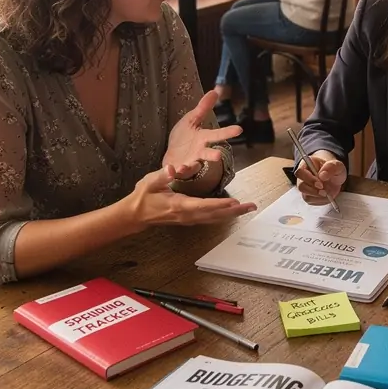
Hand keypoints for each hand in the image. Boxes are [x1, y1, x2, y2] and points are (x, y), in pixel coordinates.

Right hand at [126, 165, 255, 229]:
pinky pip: (210, 219)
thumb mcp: (150, 182)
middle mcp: (187, 215)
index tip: (234, 202)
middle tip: (251, 206)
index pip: (203, 205)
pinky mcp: (189, 219)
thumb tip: (172, 168)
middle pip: (215, 215)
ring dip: (232, 214)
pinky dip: (223, 216)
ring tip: (248, 209)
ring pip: (214, 218)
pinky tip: (232, 212)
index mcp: (179, 205)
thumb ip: (163, 175)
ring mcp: (189, 219)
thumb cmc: (143, 196)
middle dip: (234, 211)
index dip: (219, 204)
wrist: (135, 215)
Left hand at [164, 90, 241, 175]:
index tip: (239, 129)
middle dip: (213, 155)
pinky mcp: (178, 170)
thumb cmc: (185, 137)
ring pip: (192, 166)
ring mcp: (189, 162)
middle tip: (218, 156)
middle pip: (208, 154)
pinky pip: (176, 172)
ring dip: (190, 167)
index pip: (217, 134)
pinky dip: (173, 172)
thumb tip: (215, 90)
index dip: (228, 132)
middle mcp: (199, 152)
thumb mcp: (192, 119)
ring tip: (185, 166)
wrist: (172, 154)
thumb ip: (203, 108)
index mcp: (203, 138)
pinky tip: (171, 169)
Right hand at [294, 151, 346, 204]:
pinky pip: (312, 202)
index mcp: (306, 165)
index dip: (309, 179)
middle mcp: (303, 177)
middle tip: (325, 191)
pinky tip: (327, 196)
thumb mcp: (337, 165)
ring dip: (318, 197)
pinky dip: (321, 201)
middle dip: (313, 191)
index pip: (300, 172)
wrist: (335, 176)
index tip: (320, 184)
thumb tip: (322, 175)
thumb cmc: (333, 169)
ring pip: (306, 196)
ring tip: (327, 193)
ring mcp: (305, 188)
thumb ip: (331, 167)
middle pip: (301, 186)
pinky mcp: (309, 196)